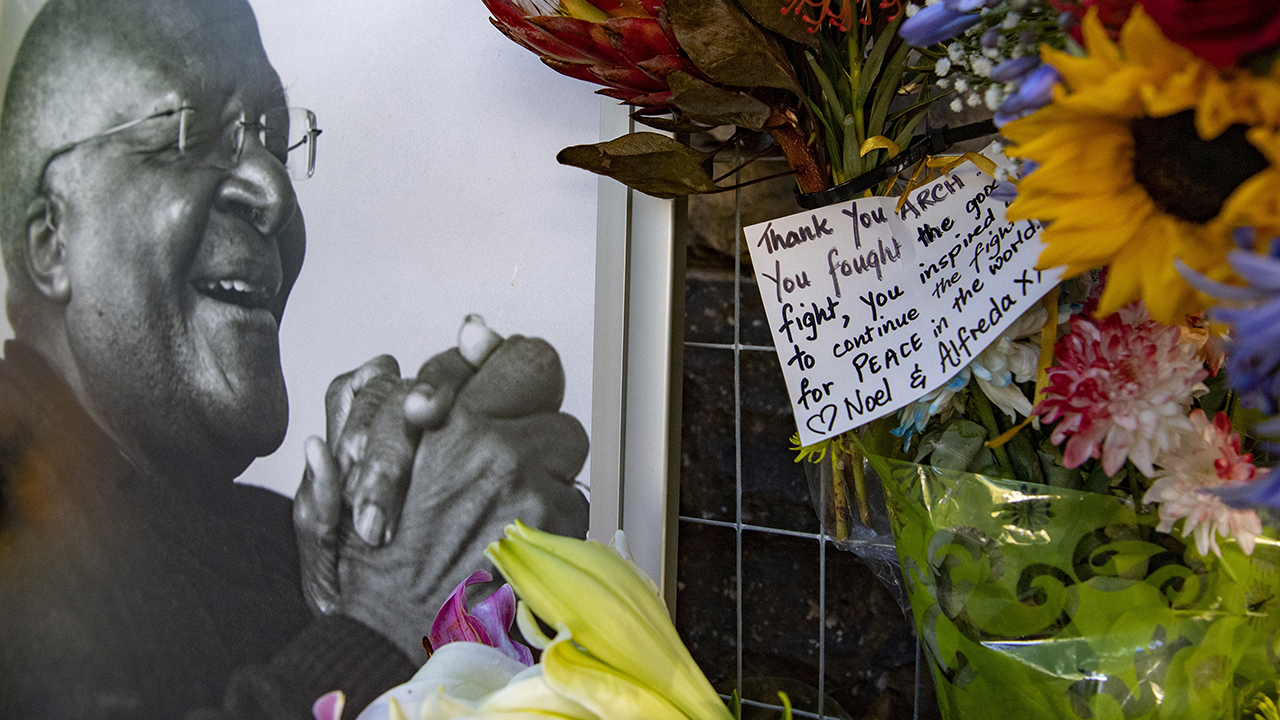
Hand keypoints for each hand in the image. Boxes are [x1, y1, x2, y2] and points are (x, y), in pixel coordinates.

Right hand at [294, 334, 588, 660]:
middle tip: (511, 434)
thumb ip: (364, 412)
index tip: (504, 371)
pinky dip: (553, 516)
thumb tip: (399, 360)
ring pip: (565, 442)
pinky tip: (515, 539)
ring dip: (543, 462)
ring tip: (504, 501)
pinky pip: (574, 499)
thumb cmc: (366, 568)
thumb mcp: (345, 474)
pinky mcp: (555, 528)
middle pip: (549, 384)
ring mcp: (530, 484)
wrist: (389, 641)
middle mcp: (492, 442)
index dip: (512, 363)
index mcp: (442, 423)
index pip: (515, 356)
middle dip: (531, 401)